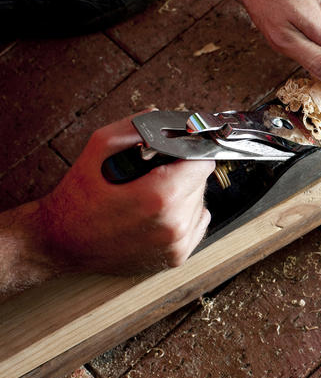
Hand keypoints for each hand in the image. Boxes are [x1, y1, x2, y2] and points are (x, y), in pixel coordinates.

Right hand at [37, 114, 214, 273]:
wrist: (61, 242)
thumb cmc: (78, 198)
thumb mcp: (100, 147)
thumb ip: (139, 127)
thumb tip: (170, 119)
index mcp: (161, 197)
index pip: (203, 162)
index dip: (190, 152)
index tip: (179, 151)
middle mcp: (174, 225)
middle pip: (201, 182)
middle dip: (182, 173)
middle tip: (153, 174)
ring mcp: (177, 245)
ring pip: (199, 203)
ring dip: (183, 194)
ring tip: (150, 195)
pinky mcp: (177, 257)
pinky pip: (196, 223)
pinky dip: (183, 214)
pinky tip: (157, 212)